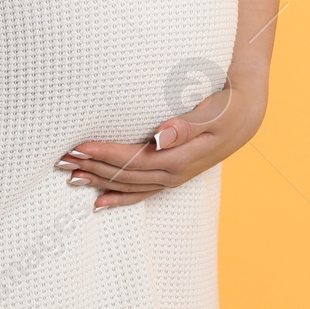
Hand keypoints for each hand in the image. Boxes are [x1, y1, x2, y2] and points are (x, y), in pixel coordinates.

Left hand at [56, 81, 266, 210]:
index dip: (104, 154)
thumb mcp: (213, 112)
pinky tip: (99, 202)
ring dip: (99, 181)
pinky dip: (119, 197)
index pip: (132, 159)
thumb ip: (186, 125)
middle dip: (93, 167)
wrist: (247, 115)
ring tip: (70, 176)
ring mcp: (173, 177)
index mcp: (180, 158)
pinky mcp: (173, 176)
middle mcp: (173, 173)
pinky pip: (141, 192)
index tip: (79, 146)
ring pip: (128, 185)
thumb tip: (159, 137)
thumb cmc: (229, 107)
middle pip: (125, 175)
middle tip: (61, 160)